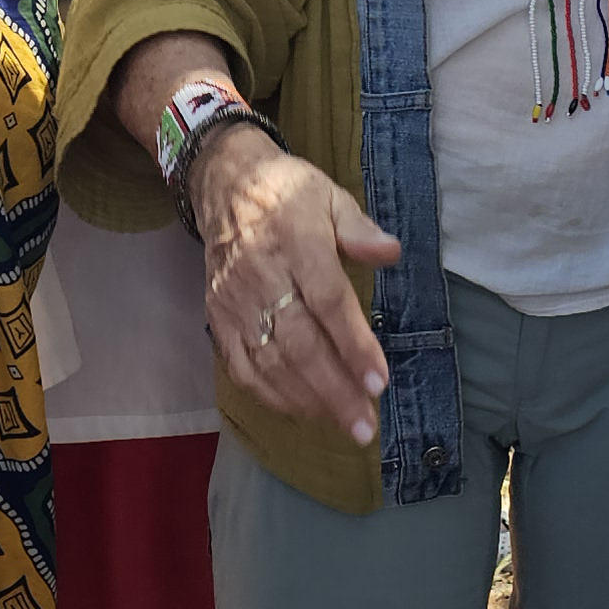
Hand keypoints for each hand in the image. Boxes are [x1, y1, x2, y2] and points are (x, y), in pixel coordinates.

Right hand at [189, 125, 401, 445]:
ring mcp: (235, 300)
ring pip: (270, 361)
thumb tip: (391, 252)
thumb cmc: (289, 193)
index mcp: (296, 240)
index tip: (378, 381)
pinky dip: (270, 394)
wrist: (225, 185)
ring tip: (343, 421)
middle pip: (299, 343)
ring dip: (308, 398)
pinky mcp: (217, 316)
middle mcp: (262, 274)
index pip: (327, 301)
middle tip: (366, 424)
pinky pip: (240, 365)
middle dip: (334, 389)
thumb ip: (360, 229)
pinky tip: (301, 409)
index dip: (353, 344)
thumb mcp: (331, 196)